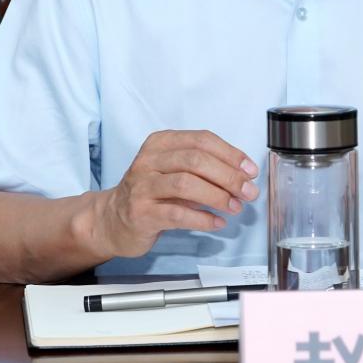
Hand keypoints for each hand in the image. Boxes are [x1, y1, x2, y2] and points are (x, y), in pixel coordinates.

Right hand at [93, 130, 259, 258]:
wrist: (113, 219)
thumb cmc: (151, 193)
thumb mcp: (174, 170)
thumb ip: (204, 168)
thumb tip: (242, 175)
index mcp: (160, 143)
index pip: (201, 140)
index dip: (230, 154)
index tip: (249, 169)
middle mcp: (149, 161)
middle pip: (196, 160)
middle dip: (228, 176)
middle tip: (248, 191)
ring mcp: (142, 187)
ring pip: (186, 184)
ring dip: (217, 196)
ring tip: (235, 207)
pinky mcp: (141, 213)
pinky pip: (177, 214)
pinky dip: (203, 218)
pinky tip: (217, 222)